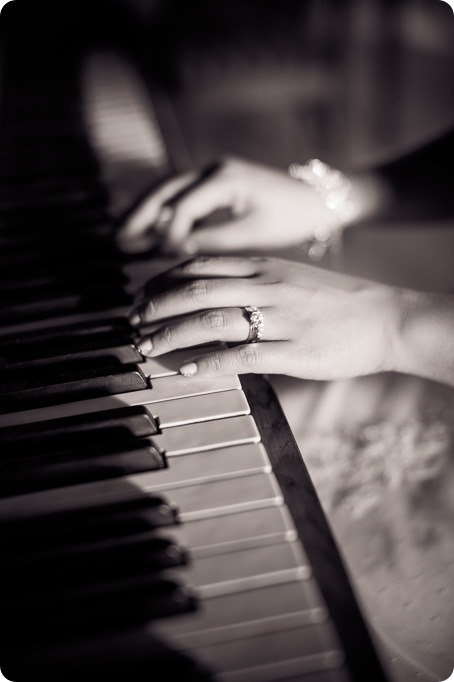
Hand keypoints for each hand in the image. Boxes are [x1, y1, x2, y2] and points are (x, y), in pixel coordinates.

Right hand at [116, 157, 325, 254]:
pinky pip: (182, 198)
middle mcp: (213, 170)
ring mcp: (213, 175)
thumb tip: (176, 252)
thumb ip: (212, 241)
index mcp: (224, 178)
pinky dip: (164, 214)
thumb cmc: (291, 217)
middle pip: (165, 191)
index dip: (166, 233)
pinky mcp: (217, 186)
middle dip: (139, 215)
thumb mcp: (252, 234)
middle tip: (116, 238)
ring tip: (122, 235)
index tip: (157, 257)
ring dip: (145, 213)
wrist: (317, 199)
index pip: (182, 206)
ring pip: (169, 192)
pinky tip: (149, 232)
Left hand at [129, 256, 401, 380]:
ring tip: (147, 347)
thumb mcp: (291, 277)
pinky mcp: (295, 350)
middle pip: (198, 290)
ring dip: (173, 334)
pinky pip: (243, 356)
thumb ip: (252, 281)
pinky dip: (209, 363)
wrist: (385, 319)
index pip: (201, 266)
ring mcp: (281, 317)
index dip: (163, 281)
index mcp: (265, 266)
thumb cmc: (336, 302)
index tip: (142, 296)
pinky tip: (187, 371)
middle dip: (157, 307)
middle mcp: (268, 286)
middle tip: (133, 324)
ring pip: (213, 320)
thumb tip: (211, 294)